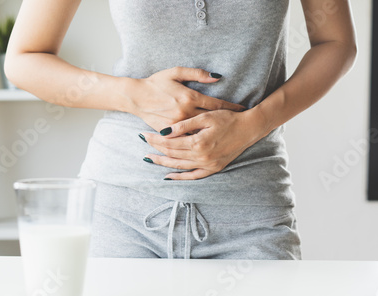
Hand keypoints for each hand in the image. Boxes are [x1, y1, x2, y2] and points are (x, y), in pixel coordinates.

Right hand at [122, 67, 244, 131]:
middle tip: (240, 124)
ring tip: (228, 135)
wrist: (135, 97)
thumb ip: (197, 74)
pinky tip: (208, 141)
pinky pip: (187, 138)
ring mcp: (177, 124)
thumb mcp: (176, 72)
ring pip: (200, 131)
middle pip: (211, 119)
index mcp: (189, 97)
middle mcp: (185, 112)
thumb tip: (217, 77)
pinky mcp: (169, 132)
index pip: (216, 104)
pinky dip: (197, 139)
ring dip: (214, 133)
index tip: (242, 110)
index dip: (231, 107)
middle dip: (226, 121)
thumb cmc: (156, 83)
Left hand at [141, 109, 260, 179]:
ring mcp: (208, 165)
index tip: (145, 134)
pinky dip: (180, 177)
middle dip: (156, 148)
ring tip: (149, 159)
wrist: (249, 129)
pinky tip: (168, 176)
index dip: (156, 139)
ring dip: (163, 163)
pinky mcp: (214, 168)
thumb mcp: (206, 117)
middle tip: (143, 142)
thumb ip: (184, 125)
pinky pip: (193, 176)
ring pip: (179, 166)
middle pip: (172, 154)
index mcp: (198, 142)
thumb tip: (164, 132)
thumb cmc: (228, 118)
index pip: (170, 143)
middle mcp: (202, 157)